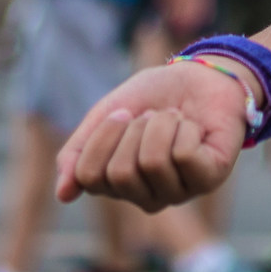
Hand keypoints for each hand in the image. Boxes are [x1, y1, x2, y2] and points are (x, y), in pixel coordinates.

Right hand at [55, 60, 247, 210]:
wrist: (200, 74)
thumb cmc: (153, 97)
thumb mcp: (106, 115)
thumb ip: (78, 153)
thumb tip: (62, 195)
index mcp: (117, 185)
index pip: (90, 175)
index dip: (104, 135)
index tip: (123, 113)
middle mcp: (146, 197)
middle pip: (120, 173)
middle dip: (135, 129)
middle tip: (153, 116)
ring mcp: (178, 192)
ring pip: (153, 162)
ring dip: (163, 124)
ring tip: (175, 119)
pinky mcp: (209, 179)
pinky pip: (184, 155)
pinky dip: (186, 127)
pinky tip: (196, 128)